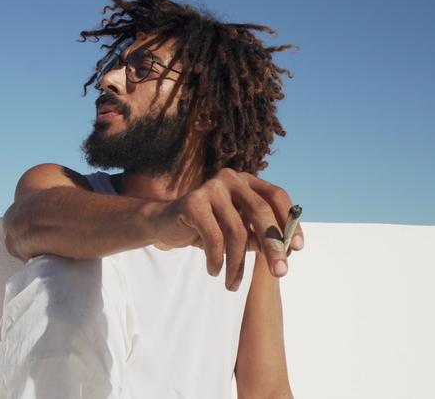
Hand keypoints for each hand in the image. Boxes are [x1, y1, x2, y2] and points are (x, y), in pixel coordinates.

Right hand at [153, 168, 303, 290]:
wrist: (166, 224)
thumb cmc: (207, 229)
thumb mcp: (237, 232)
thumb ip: (259, 236)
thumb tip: (286, 250)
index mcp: (246, 182)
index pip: (276, 196)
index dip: (289, 222)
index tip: (297, 249)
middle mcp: (230, 179)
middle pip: (260, 211)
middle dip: (273, 245)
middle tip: (280, 272)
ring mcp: (210, 187)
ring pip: (236, 231)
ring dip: (237, 264)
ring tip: (232, 284)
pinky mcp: (192, 202)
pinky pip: (214, 237)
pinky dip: (216, 259)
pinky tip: (214, 271)